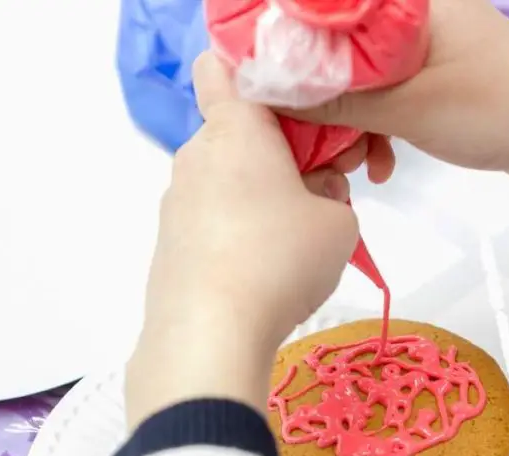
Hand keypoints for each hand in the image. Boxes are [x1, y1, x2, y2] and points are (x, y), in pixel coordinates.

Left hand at [126, 53, 360, 426]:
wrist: (209, 335)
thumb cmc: (281, 260)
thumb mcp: (340, 223)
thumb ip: (334, 194)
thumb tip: (313, 193)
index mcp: (236, 128)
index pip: (224, 68)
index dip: (261, 82)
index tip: (301, 122)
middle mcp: (196, 155)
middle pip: (239, 134)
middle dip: (279, 156)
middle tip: (318, 196)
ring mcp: (176, 203)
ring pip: (227, 182)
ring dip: (260, 200)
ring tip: (292, 247)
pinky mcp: (168, 245)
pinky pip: (212, 222)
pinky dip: (237, 235)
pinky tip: (262, 276)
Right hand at [286, 0, 508, 217]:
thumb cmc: (496, 113)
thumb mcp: (410, 109)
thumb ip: (341, 98)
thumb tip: (274, 89)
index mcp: (415, 3)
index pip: (332, 10)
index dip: (295, 42)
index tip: (267, 77)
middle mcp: (422, 14)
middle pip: (346, 47)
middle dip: (326, 96)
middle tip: (314, 137)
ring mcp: (435, 45)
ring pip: (368, 77)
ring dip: (356, 121)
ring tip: (355, 163)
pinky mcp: (445, 76)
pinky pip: (395, 94)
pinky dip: (384, 127)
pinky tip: (382, 165)